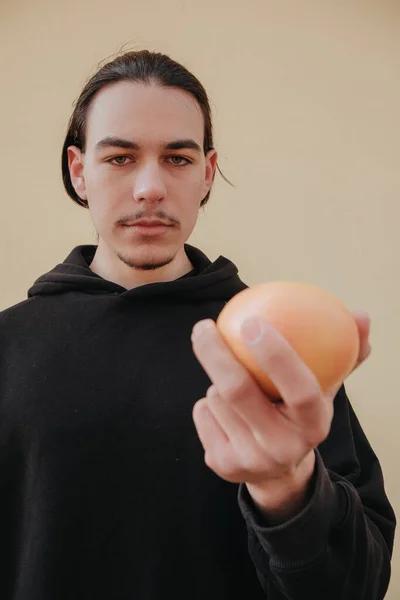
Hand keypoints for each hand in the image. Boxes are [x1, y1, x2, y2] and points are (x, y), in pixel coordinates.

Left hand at [191, 310, 370, 521]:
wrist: (280, 475)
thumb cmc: (301, 414)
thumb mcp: (326, 389)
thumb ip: (344, 354)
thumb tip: (361, 315)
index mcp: (313, 426)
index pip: (299, 389)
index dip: (276, 355)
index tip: (252, 321)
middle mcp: (281, 447)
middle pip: (237, 391)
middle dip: (214, 353)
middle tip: (204, 326)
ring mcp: (248, 460)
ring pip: (216, 397)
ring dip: (218, 379)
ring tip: (234, 382)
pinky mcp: (221, 465)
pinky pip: (202, 412)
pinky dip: (209, 400)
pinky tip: (223, 406)